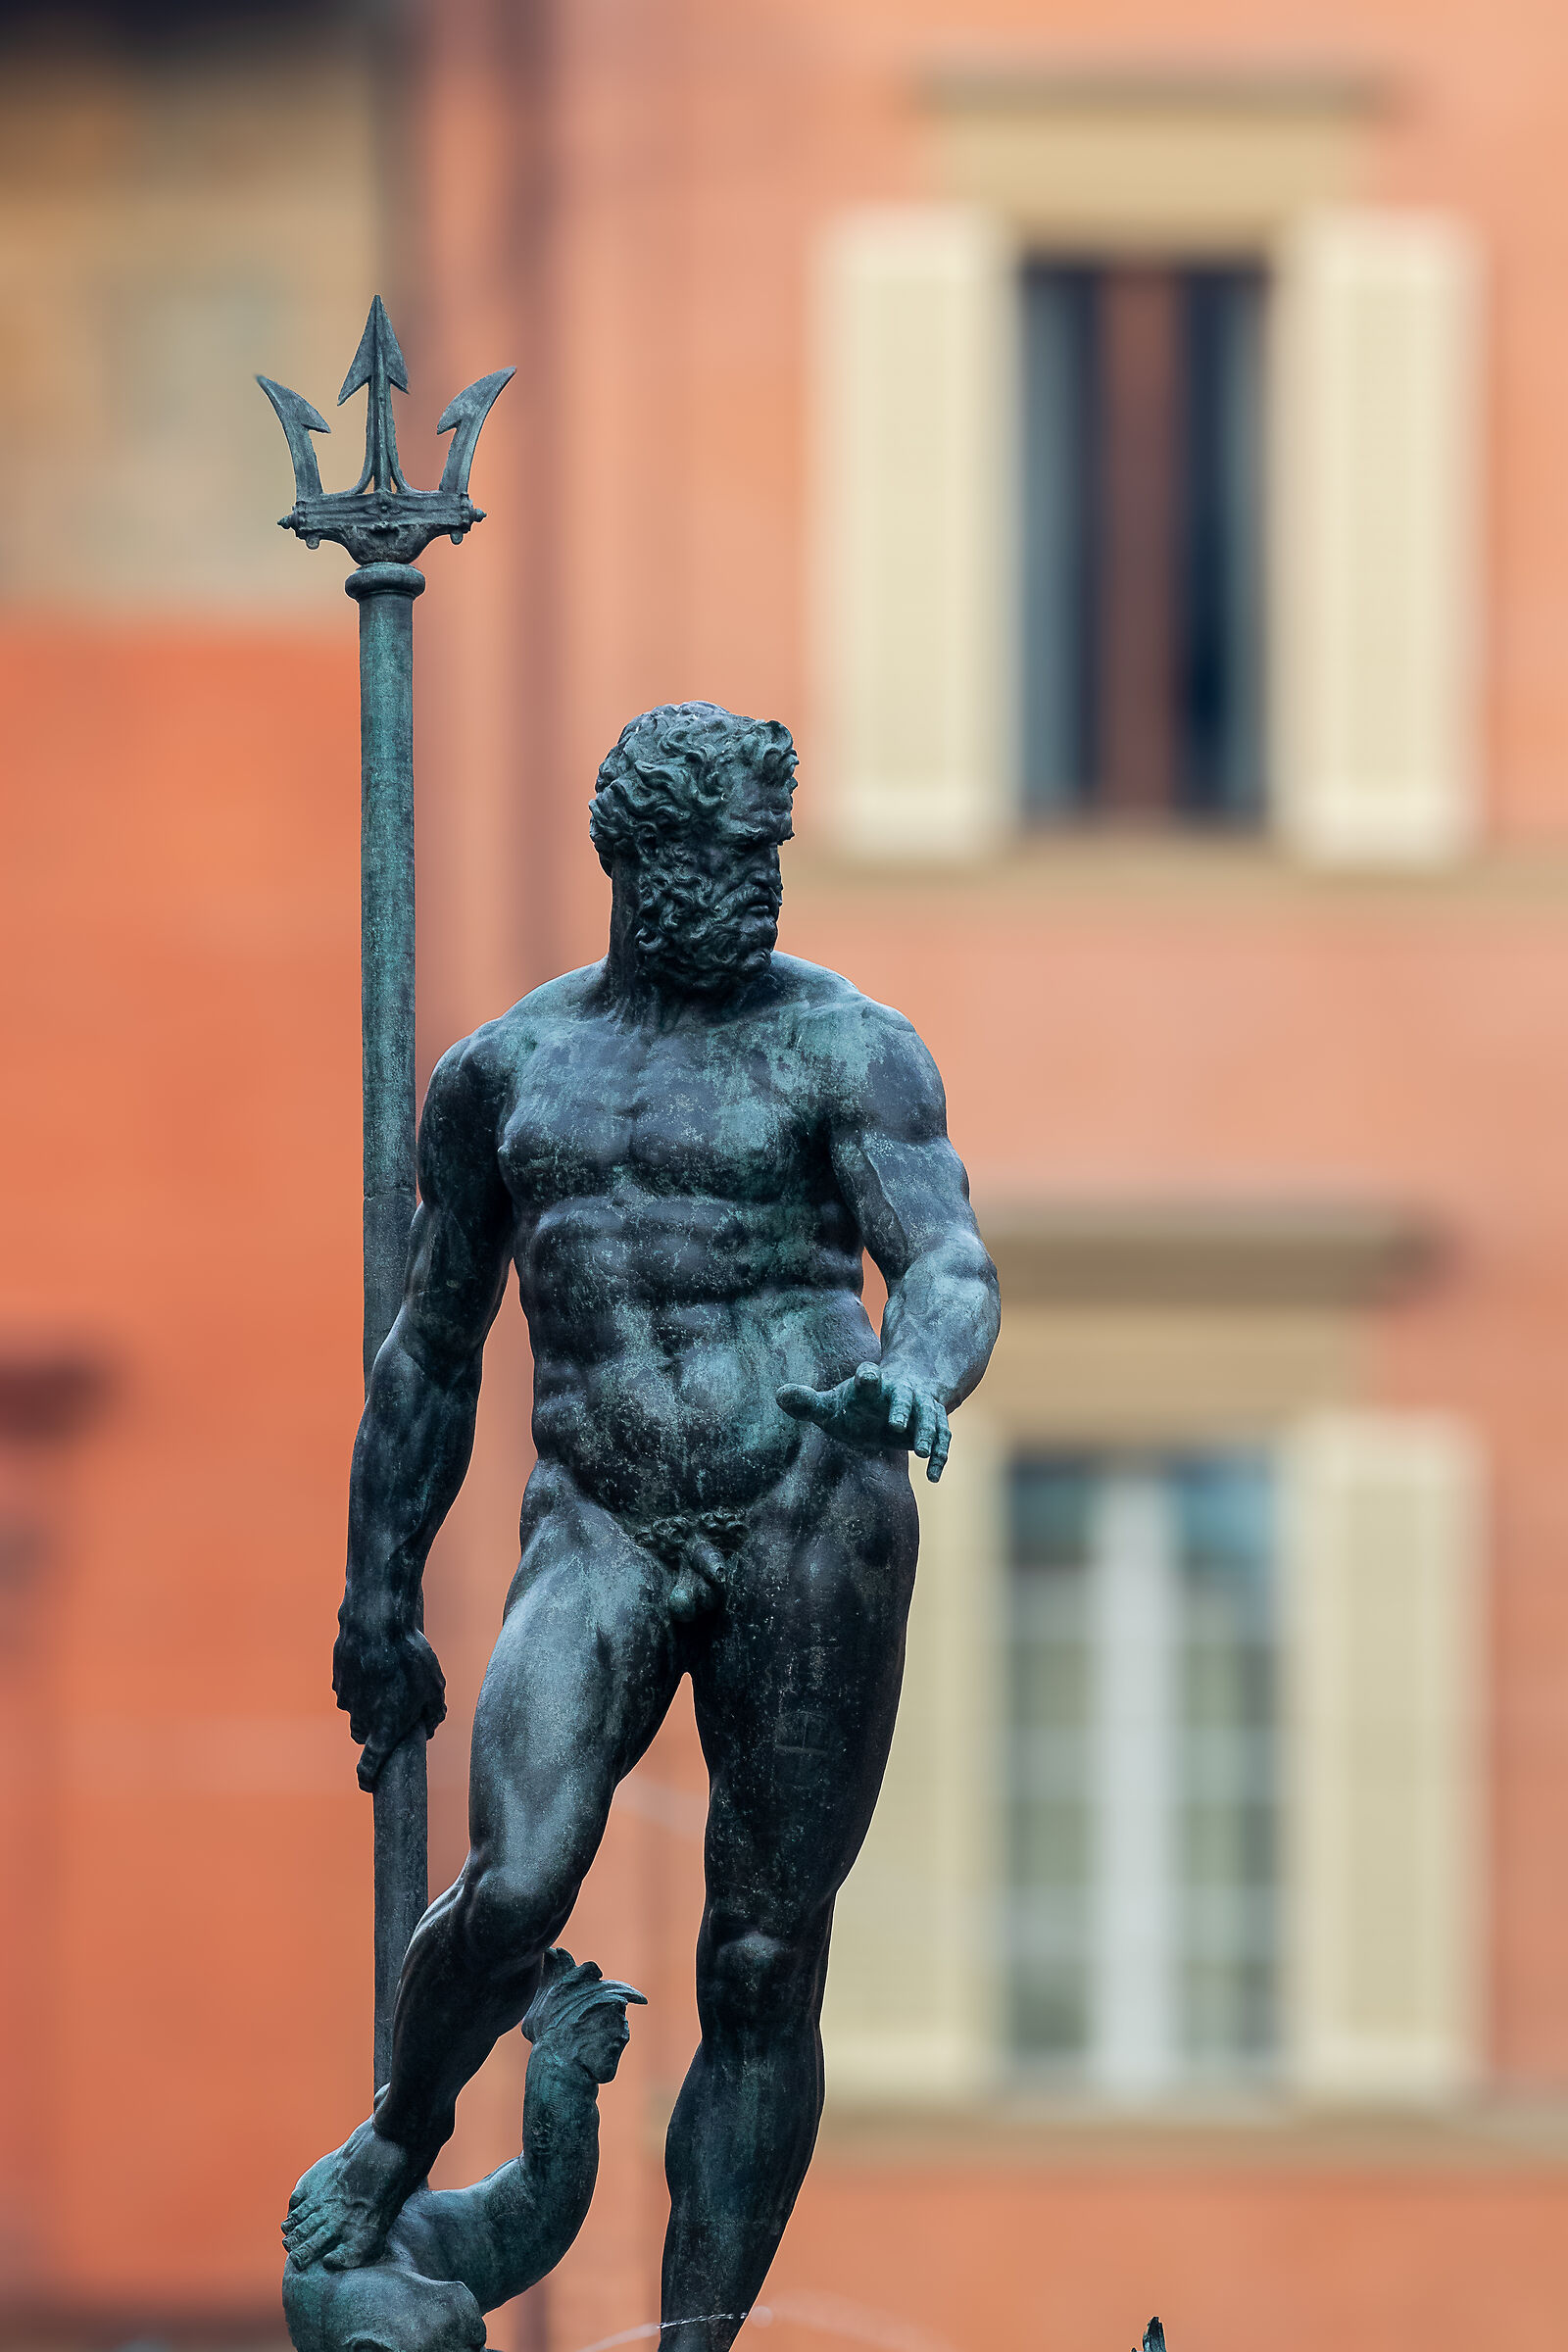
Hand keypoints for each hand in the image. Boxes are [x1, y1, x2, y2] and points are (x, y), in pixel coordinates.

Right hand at [332, 1611, 446, 1791]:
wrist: (376, 1623)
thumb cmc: (410, 1658)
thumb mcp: (434, 1687)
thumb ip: (433, 1713)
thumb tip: (429, 1727)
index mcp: (385, 1729)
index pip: (370, 1767)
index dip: (368, 1779)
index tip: (368, 1785)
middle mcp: (361, 1719)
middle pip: (364, 1736)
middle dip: (376, 1730)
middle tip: (394, 1710)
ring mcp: (346, 1700)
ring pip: (356, 1711)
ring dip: (368, 1704)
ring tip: (387, 1678)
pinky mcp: (338, 1680)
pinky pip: (349, 1689)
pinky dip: (359, 1683)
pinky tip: (374, 1664)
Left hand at [777, 1360, 951, 1481]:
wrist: (892, 1400)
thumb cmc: (855, 1404)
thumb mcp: (830, 1405)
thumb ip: (808, 1402)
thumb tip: (779, 1395)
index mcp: (871, 1383)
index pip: (869, 1374)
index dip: (867, 1376)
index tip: (866, 1378)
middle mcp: (900, 1390)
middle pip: (905, 1396)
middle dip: (902, 1409)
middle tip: (896, 1428)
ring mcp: (920, 1407)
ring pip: (930, 1416)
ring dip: (928, 1433)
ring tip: (922, 1455)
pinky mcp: (933, 1425)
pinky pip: (943, 1438)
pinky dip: (941, 1455)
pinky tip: (933, 1477)